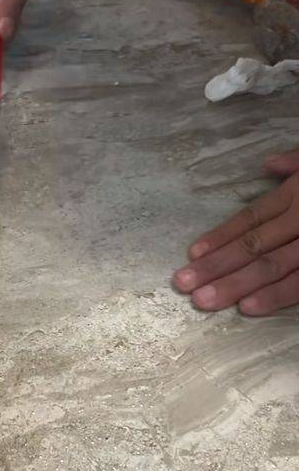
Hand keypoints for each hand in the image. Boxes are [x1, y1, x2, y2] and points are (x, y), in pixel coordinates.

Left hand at [173, 149, 298, 314]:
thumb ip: (297, 162)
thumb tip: (268, 163)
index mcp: (297, 194)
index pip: (251, 217)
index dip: (220, 235)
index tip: (191, 253)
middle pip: (252, 245)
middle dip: (216, 266)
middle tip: (183, 284)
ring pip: (271, 266)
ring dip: (235, 284)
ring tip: (203, 300)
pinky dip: (276, 297)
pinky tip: (248, 308)